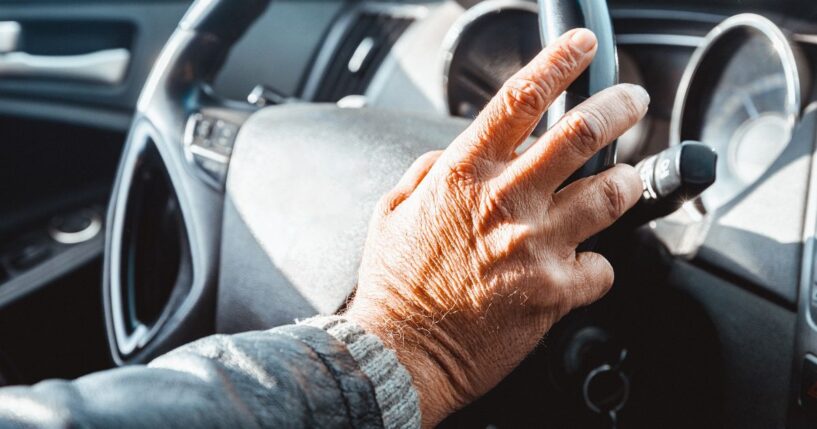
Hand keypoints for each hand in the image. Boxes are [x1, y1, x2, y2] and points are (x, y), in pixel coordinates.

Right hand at [345, 28, 648, 426]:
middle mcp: (504, 201)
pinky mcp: (555, 291)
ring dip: (628, 180)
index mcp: (464, 174)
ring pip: (612, 192)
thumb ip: (431, 171)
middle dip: (619, 106)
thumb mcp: (393, 210)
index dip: (558, 62)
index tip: (581, 47)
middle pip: (582, 132)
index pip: (519, 99)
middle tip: (632, 101)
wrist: (403, 353)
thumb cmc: (397, 285)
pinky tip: (581, 267)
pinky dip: (598, 265)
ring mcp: (535, 245)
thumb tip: (457, 153)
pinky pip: (603, 267)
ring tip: (625, 179)